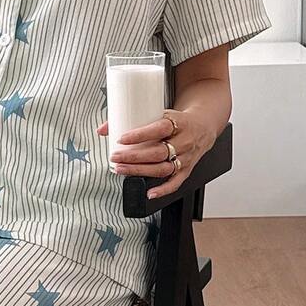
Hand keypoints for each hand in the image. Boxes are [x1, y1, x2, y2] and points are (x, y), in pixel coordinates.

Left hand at [97, 110, 215, 199]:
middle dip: (134, 157)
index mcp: (178, 123)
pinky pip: (175, 183)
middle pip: (158, 152)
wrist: (202, 127)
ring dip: (140, 171)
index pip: (159, 129)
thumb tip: (102, 129)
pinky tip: (149, 193)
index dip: (139, 135)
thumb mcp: (159, 113)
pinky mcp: (187, 170)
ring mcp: (186, 157)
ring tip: (121, 170)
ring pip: (163, 168)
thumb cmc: (176, 120)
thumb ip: (132, 119)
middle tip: (115, 157)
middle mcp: (184, 141)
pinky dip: (162, 190)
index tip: (121, 139)